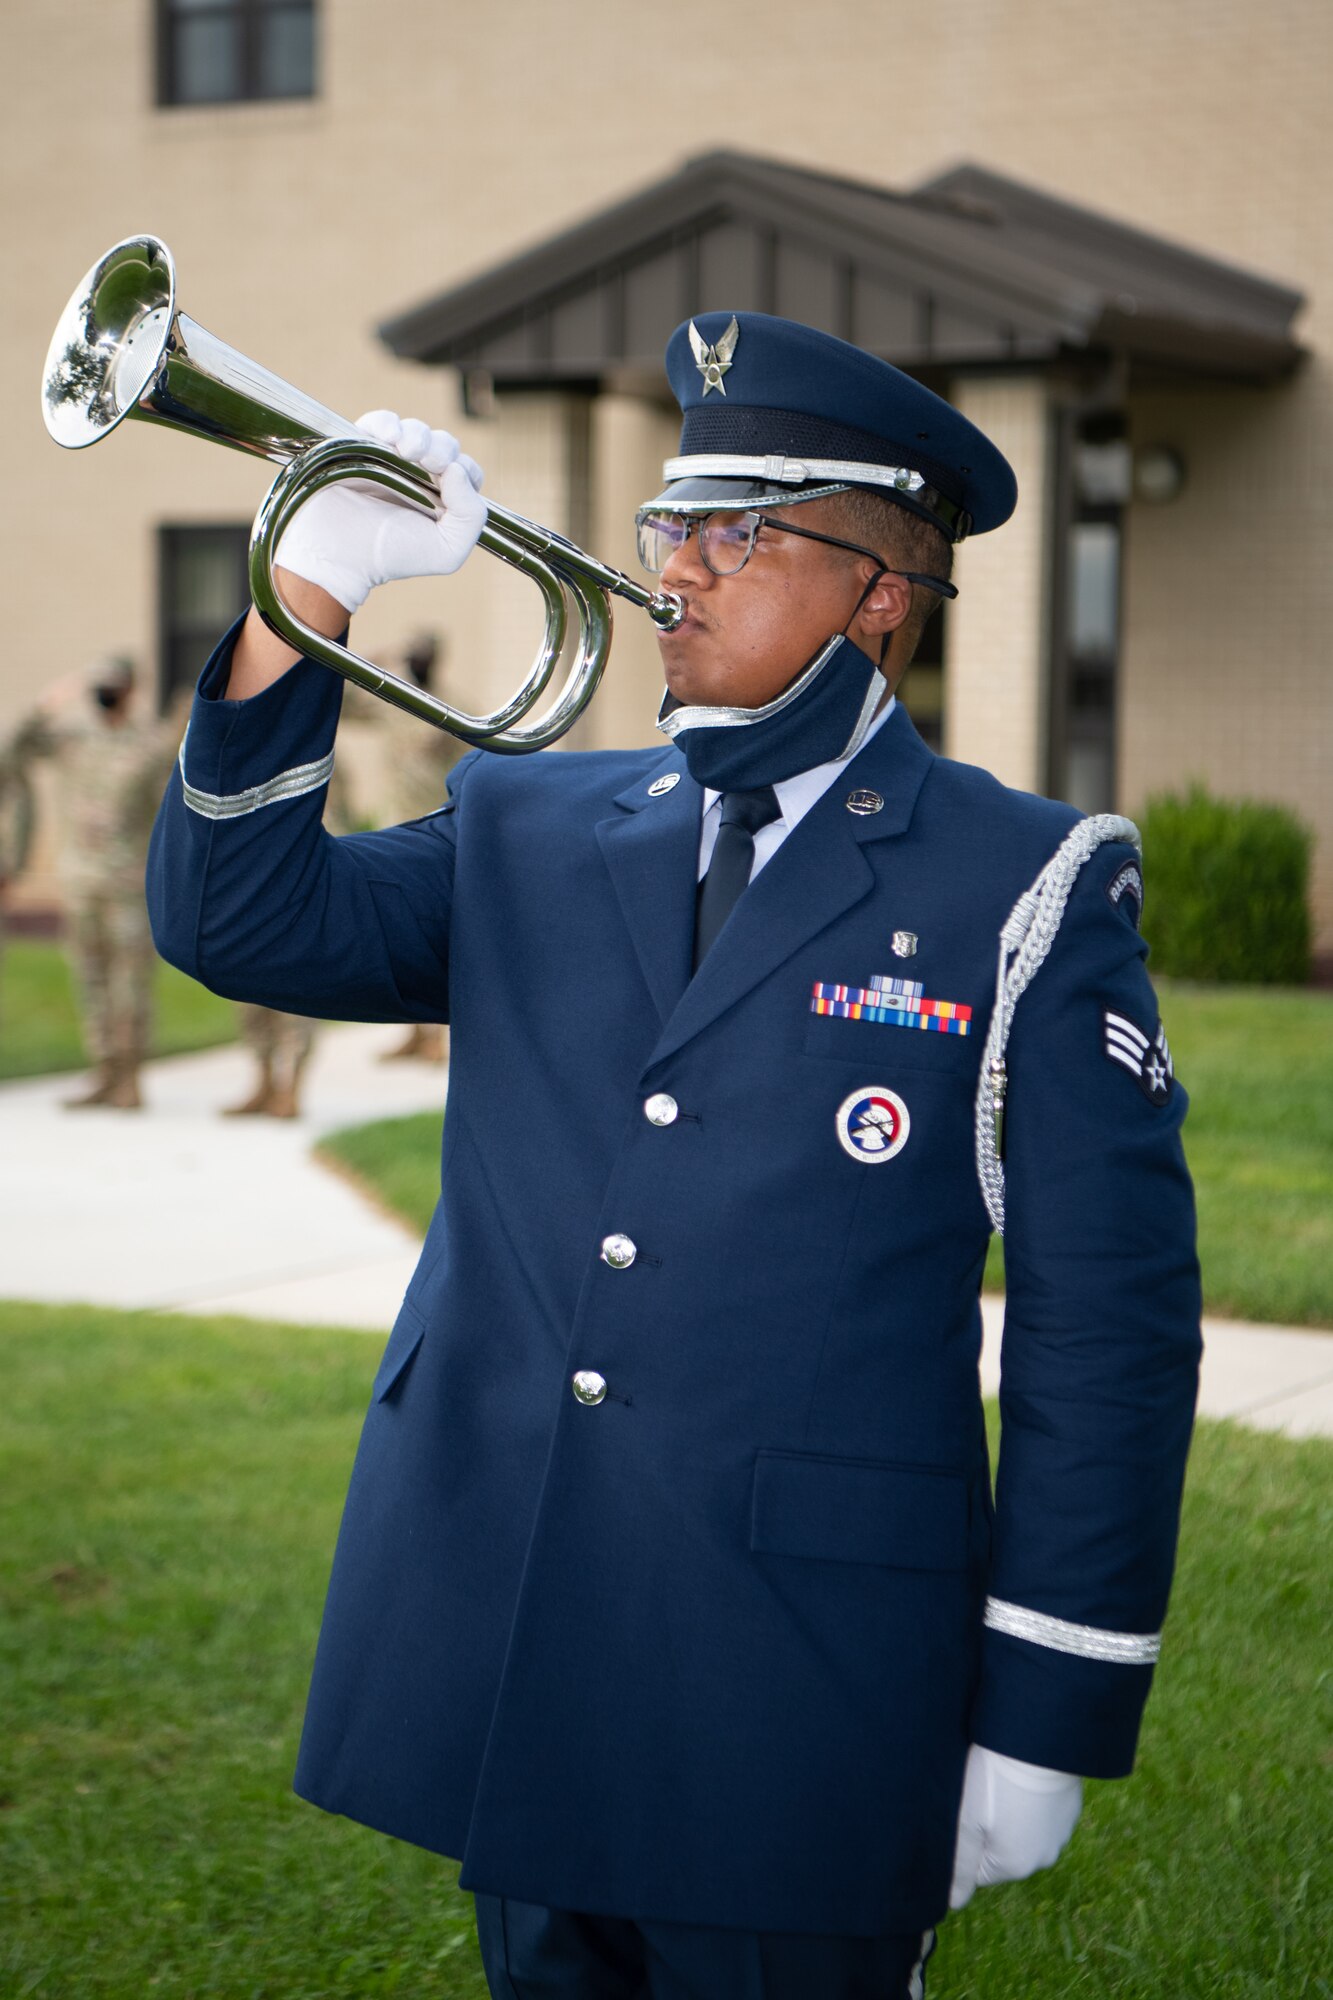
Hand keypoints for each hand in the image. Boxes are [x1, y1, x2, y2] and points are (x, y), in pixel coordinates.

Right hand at [274, 411, 486, 614]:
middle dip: (442, 449)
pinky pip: (382, 422)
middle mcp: (420, 477)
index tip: (447, 480)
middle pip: (445, 445)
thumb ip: (471, 516)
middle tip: (430, 463)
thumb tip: (457, 469)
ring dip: (418, 435)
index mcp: (443, 500)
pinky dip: (388, 423)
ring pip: (417, 430)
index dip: (463, 471)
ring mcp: (391, 459)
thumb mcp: (447, 552)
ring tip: (408, 452)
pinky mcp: (362, 446)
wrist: (339, 554)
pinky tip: (389, 437)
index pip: (467, 471)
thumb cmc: (392, 556)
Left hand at [948, 1745, 1082, 1909]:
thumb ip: (959, 1868)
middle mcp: (1043, 1859)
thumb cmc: (994, 1778)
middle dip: (990, 1829)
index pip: (978, 1870)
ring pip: (1023, 1833)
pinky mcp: (1071, 1809)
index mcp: (1014, 1866)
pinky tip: (1024, 1778)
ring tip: (1003, 1783)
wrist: (1039, 1739)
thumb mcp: (966, 1822)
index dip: (968, 1840)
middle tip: (984, 1793)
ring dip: (1011, 1815)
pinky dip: (1030, 1802)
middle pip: (1002, 1852)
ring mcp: (1061, 1834)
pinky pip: (1042, 1815)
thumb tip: (952, 1904)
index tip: (968, 1810)